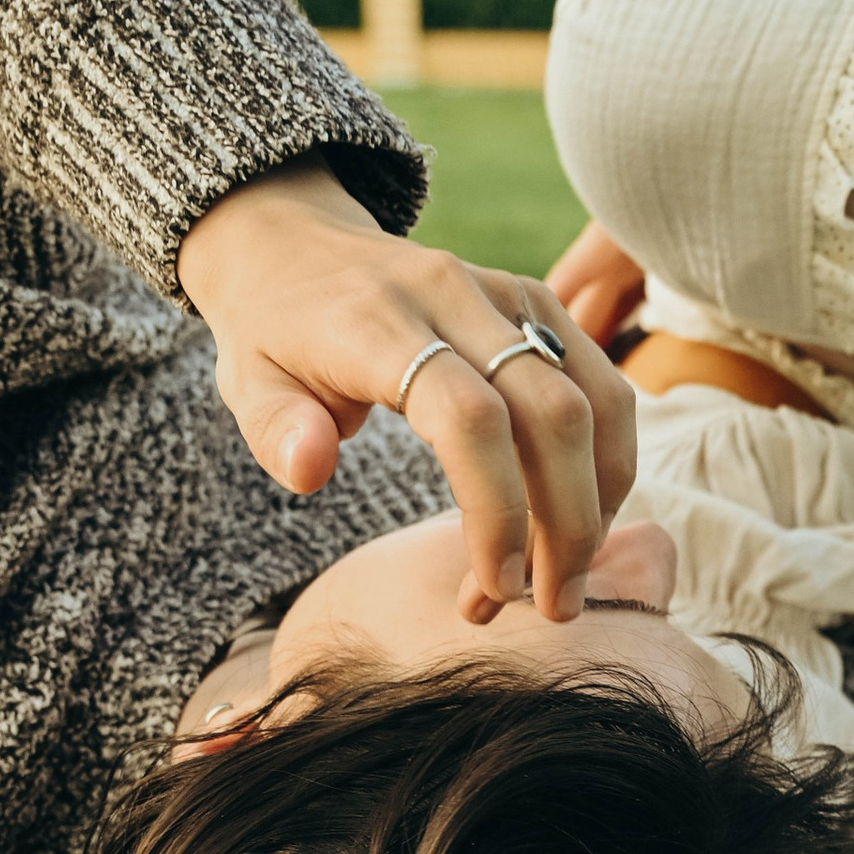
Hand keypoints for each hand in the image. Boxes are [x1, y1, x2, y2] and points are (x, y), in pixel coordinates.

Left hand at [177, 157, 637, 623]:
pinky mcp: (540, 304)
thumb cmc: (275, 334)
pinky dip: (608, 462)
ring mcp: (509, 296)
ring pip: (596, 400)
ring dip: (601, 500)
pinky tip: (578, 520)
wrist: (298, 246)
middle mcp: (457, 297)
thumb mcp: (245, 383)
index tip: (495, 587)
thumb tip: (310, 469)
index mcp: (380, 323)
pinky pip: (604, 385)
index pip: (469, 418)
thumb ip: (275, 429)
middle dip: (569, 524)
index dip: (497, 510)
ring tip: (568, 576)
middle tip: (552, 607)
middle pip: (553, 414)